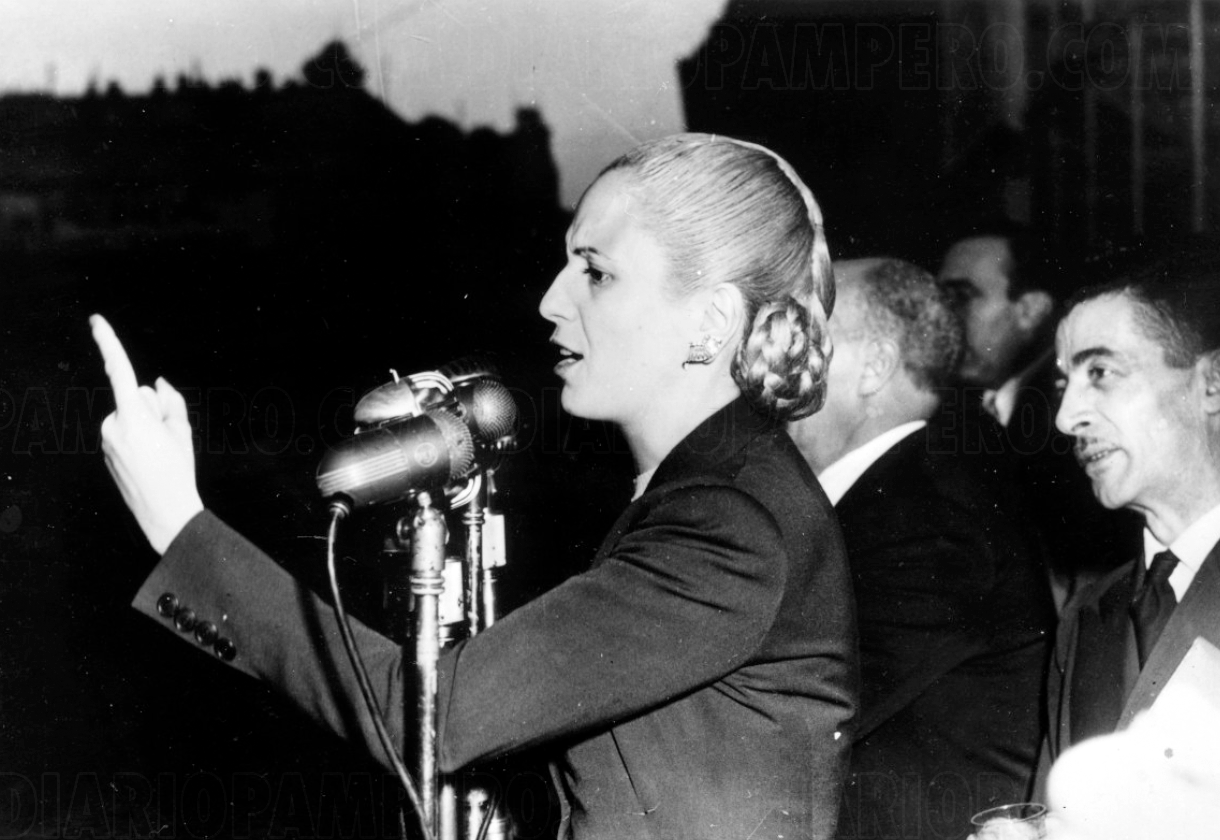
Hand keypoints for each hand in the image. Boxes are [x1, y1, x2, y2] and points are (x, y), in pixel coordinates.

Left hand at [91, 314, 202, 553]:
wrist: (164, 513)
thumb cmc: (178, 471)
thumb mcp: (183, 432)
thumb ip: (171, 401)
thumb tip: (158, 383)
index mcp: (133, 416)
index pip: (121, 371)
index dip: (109, 344)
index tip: (96, 320)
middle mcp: (113, 424)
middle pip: (136, 397)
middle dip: (153, 408)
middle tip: (169, 437)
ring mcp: (107, 440)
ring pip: (130, 415)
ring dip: (146, 425)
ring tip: (160, 453)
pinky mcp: (107, 452)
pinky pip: (125, 432)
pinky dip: (138, 438)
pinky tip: (150, 460)